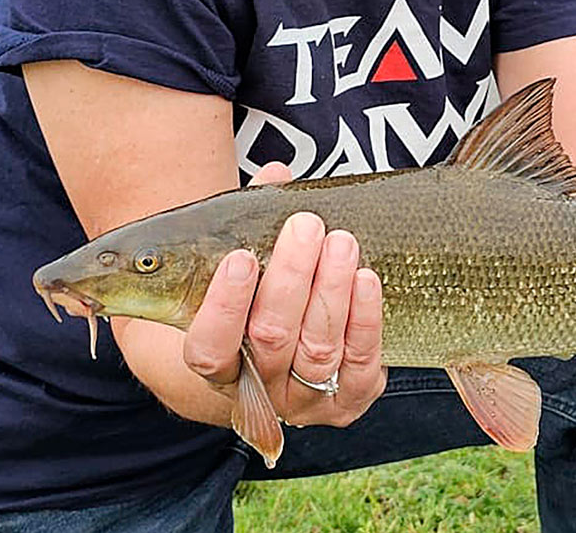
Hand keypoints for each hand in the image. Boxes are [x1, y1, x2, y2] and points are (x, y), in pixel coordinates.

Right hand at [179, 162, 386, 427]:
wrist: (285, 356)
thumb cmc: (260, 297)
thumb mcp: (244, 263)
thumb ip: (252, 220)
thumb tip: (276, 173)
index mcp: (217, 363)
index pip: (209, 348)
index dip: (224, 306)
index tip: (242, 257)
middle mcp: (257, 389)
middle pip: (271, 339)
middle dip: (291, 278)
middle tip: (306, 225)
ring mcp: (304, 400)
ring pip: (318, 350)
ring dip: (332, 291)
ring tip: (342, 242)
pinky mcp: (349, 400)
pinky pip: (361, 362)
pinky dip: (365, 319)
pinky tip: (366, 279)